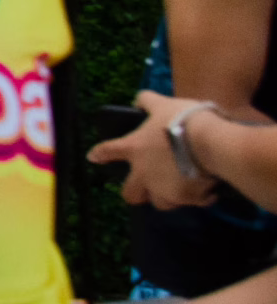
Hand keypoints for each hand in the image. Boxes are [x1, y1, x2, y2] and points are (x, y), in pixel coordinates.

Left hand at [88, 89, 221, 208]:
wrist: (210, 142)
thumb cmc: (183, 119)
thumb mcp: (163, 104)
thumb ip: (147, 101)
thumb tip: (138, 100)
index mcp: (134, 148)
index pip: (109, 150)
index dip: (100, 153)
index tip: (93, 158)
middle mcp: (144, 173)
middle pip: (130, 193)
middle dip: (136, 193)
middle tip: (146, 188)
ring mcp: (164, 189)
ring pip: (159, 202)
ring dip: (167, 197)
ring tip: (179, 189)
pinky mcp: (186, 198)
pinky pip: (191, 203)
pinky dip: (197, 198)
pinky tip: (206, 193)